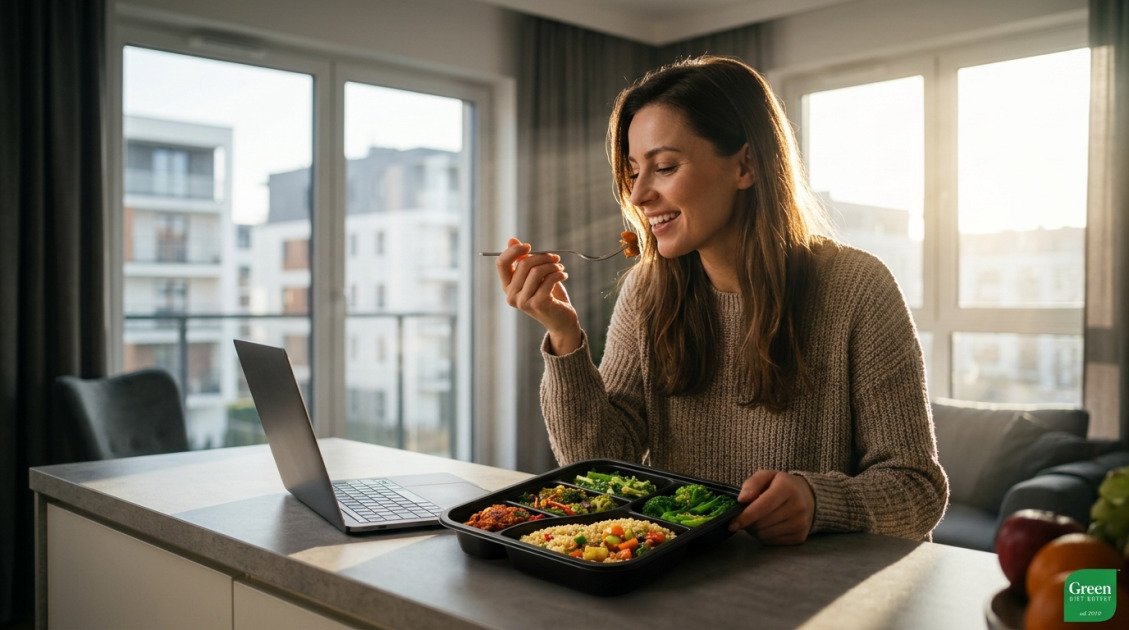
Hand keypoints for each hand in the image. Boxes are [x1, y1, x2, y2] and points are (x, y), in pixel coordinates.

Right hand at [495, 237, 581, 353]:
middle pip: (523, 264)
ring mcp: (523, 302)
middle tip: (555, 258)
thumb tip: (512, 240)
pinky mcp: (537, 304)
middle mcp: (511, 296)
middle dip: (542, 257)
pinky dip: (559, 274)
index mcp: (507, 287)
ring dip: (552, 266)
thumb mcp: (535, 275)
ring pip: (536, 271)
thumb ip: (523, 259)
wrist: (561, 320)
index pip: (501, 263)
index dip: (514, 251)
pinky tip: (564, 275)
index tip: (529, 246)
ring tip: (560, 268)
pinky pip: (548, 280)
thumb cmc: (548, 295)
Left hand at [728, 470, 814, 544]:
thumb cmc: (781, 485)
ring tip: (757, 520)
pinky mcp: (800, 537)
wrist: (808, 497)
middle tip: (745, 517)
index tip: (732, 523)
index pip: (763, 506)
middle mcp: (797, 506)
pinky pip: (772, 542)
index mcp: (787, 488)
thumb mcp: (766, 476)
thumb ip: (752, 484)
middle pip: (762, 523)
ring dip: (755, 530)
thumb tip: (741, 500)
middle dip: (748, 523)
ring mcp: (800, 523)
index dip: (745, 516)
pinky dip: (764, 536)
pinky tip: (767, 526)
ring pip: (765, 535)